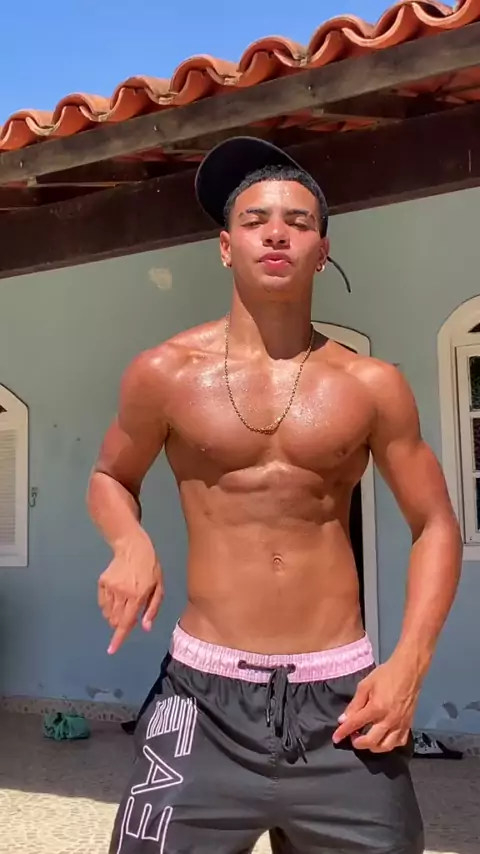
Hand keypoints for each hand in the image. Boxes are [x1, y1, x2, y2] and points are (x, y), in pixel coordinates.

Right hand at [98, 532, 162, 654]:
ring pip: (108, 613)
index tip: (111, 650)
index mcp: (137, 595)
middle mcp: (121, 593)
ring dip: (115, 616)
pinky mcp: (102, 582)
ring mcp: (110, 587)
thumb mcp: (159, 586)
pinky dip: (108, 607)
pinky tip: (117, 597)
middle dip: (121, 624)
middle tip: (130, 613)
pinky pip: (102, 603)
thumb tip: (145, 627)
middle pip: (116, 620)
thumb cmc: (150, 567)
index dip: (119, 638)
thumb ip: (152, 608)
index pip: (126, 622)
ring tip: (124, 603)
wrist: (132, 546)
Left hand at [332, 657, 420, 752]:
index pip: (355, 724)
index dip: (343, 732)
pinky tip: (383, 738)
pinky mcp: (409, 725)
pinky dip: (389, 744)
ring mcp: (400, 724)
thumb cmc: (385, 675)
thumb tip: (343, 719)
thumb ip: (354, 704)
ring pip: (385, 746)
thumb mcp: (365, 685)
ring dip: (373, 746)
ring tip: (367, 739)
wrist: (408, 671)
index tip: (336, 738)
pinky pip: (399, 742)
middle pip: (370, 741)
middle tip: (353, 736)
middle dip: (358, 743)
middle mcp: (388, 720)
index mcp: (376, 708)